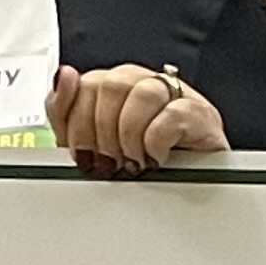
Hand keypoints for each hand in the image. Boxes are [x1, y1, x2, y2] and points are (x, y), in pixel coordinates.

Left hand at [47, 64, 229, 177]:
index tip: (82, 152)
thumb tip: (64, 75)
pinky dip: (156, 142)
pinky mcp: (201, 114)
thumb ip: (65, 111)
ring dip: (129, 137)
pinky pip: (172, 114)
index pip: (84, 84)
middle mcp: (143, 84)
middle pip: (108, 85)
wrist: (189, 189)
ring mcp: (175, 96)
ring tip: (134, 162)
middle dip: (100, 133)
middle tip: (109, 162)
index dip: (76, 122)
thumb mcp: (89, 146)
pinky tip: (155, 157)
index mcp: (114, 88)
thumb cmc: (139, 167)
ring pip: (141, 93)